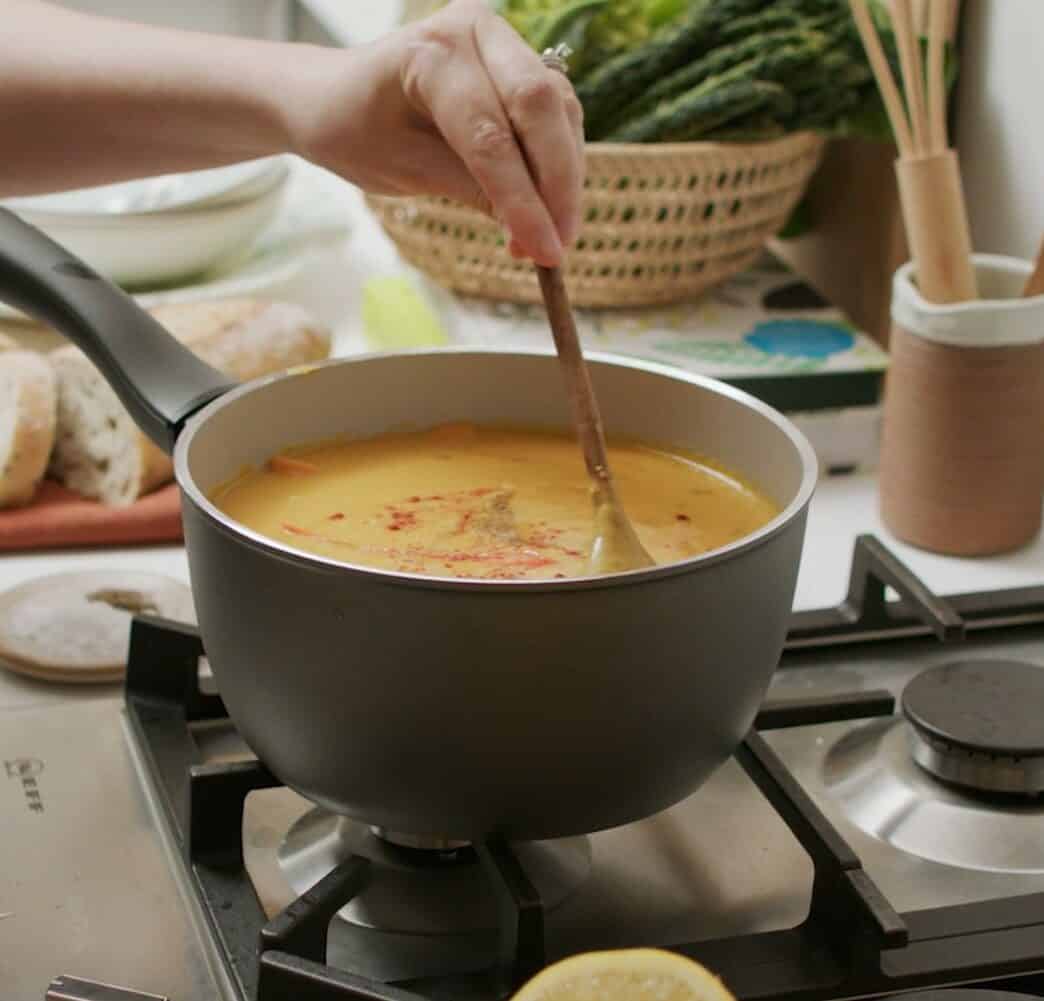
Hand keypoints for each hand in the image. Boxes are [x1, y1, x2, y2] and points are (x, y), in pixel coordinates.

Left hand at [292, 1, 584, 265]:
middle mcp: (476, 31)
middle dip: (558, 186)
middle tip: (557, 247)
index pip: (491, 135)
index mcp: (433, 54)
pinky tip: (547, 210)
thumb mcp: (407, 170)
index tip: (544, 252)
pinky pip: (559, 116)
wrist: (341, 97)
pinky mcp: (522, 64)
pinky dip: (560, 165)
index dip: (523, 200)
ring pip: (561, 111)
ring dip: (565, 180)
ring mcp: (503, 43)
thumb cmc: (359, 131)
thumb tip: (534, 237)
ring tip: (550, 238)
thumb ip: (474, 192)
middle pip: (541, 108)